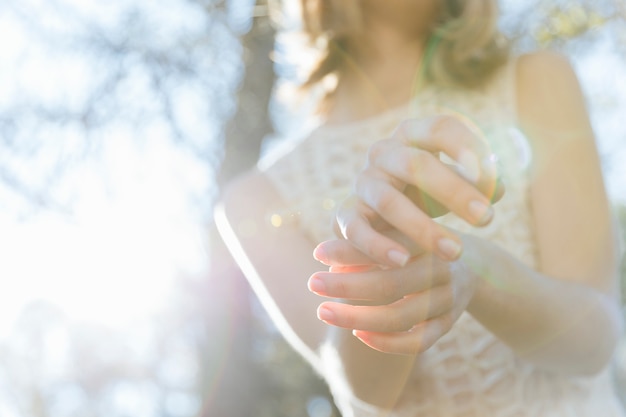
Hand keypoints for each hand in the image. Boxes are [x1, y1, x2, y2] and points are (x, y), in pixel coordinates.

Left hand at [308, 245, 477, 354]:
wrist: (476, 262)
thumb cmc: (419, 241)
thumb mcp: (400, 228)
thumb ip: (369, 239)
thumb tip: (325, 257)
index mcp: (429, 238)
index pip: (387, 245)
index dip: (350, 251)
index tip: (317, 252)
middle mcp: (443, 268)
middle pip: (392, 283)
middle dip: (347, 285)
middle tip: (312, 283)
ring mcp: (449, 299)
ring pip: (402, 316)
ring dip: (358, 317)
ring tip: (324, 311)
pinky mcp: (449, 323)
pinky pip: (419, 342)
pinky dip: (387, 343)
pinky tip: (358, 335)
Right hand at [333, 115, 502, 265]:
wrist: (382, 216)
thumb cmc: (426, 192)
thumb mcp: (454, 184)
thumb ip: (478, 183)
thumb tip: (497, 189)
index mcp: (413, 135)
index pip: (440, 128)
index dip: (467, 147)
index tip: (493, 176)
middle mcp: (383, 153)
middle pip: (416, 164)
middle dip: (454, 192)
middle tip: (487, 219)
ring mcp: (362, 182)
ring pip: (389, 201)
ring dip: (423, 228)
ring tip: (455, 252)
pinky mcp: (346, 213)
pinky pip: (356, 229)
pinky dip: (378, 246)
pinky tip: (402, 262)